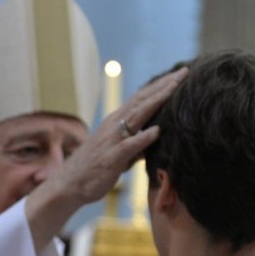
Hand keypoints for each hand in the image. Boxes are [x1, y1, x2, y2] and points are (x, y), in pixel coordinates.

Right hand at [25, 67, 187, 248]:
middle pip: (142, 100)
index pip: (142, 98)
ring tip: (174, 89)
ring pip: (136, 116)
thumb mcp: (120, 151)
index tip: (180, 75)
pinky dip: (143, 138)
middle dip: (163, 86)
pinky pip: (129, 146)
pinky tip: (157, 131)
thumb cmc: (96, 167)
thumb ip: (137, 143)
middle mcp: (114, 125)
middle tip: (184, 72)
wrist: (70, 184)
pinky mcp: (111, 158)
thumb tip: (155, 138)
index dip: (161, 86)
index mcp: (117, 121)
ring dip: (156, 102)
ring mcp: (112, 140)